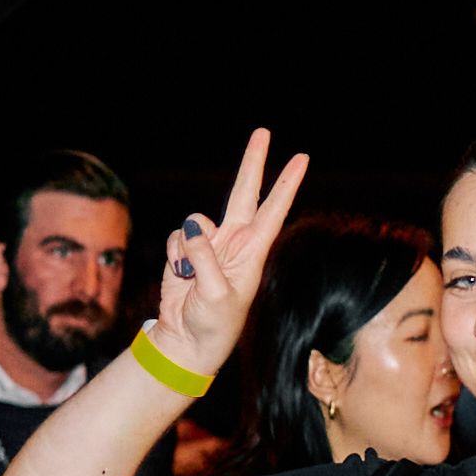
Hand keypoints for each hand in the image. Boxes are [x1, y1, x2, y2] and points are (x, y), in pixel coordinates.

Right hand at [150, 119, 308, 382]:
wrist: (188, 343)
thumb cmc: (212, 325)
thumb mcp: (213, 294)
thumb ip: (203, 257)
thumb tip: (192, 225)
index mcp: (253, 252)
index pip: (273, 210)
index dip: (286, 183)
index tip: (302, 159)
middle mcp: (235, 243)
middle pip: (244, 193)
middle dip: (253, 163)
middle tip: (263, 131)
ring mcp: (211, 246)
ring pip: (196, 219)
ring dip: (187, 242)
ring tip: (189, 274)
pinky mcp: (187, 252)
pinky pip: (177, 236)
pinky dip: (173, 253)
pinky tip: (178, 275)